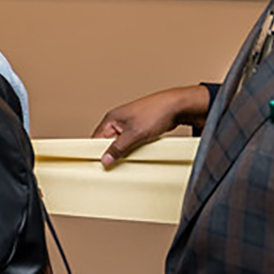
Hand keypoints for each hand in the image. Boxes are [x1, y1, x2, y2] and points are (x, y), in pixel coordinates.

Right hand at [91, 84, 211, 166]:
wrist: (177, 107)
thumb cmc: (156, 112)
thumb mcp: (134, 134)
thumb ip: (118, 148)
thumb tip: (105, 159)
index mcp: (111, 119)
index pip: (96, 139)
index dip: (97, 152)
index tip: (100, 165)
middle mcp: (118, 121)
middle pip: (108, 143)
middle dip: (112, 154)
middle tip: (115, 165)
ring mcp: (129, 125)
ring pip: (121, 144)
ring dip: (125, 152)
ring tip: (129, 158)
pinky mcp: (139, 129)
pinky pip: (132, 143)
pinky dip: (134, 149)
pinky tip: (139, 154)